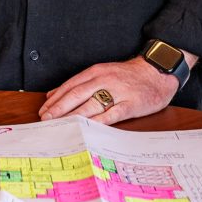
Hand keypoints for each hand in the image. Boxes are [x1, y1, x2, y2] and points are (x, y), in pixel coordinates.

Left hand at [39, 58, 177, 123]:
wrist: (157, 73)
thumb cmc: (128, 76)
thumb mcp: (102, 73)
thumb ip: (79, 84)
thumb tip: (53, 94)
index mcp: (96, 72)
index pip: (70, 86)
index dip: (55, 100)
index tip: (44, 111)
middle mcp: (104, 80)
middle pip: (77, 95)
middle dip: (59, 109)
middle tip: (46, 120)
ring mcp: (118, 92)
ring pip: (91, 105)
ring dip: (73, 116)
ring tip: (61, 126)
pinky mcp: (130, 104)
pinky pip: (111, 114)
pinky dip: (98, 122)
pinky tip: (87, 129)